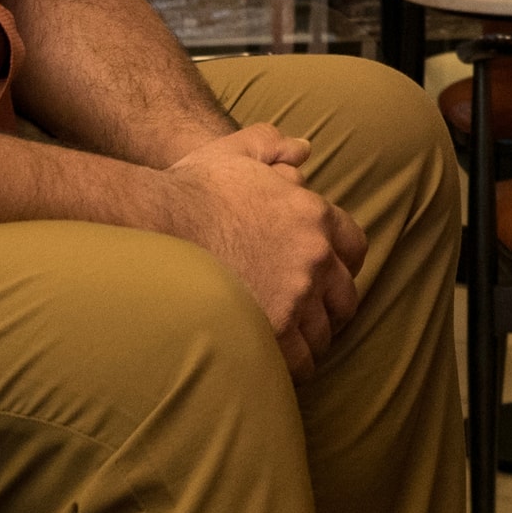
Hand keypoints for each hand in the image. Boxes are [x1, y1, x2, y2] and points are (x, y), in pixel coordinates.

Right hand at [151, 124, 364, 372]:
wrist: (156, 225)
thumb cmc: (191, 189)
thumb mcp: (235, 152)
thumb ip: (273, 146)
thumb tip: (303, 149)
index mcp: (314, 215)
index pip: (354, 248)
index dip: (341, 264)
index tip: (326, 276)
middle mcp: (315, 256)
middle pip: (345, 297)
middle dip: (328, 308)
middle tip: (306, 316)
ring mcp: (298, 296)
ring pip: (323, 333)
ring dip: (308, 339)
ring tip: (285, 342)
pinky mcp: (275, 331)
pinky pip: (300, 362)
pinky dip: (291, 366)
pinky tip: (273, 362)